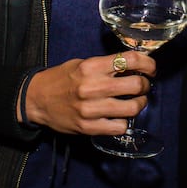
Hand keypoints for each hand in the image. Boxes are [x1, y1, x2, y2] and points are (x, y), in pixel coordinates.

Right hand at [21, 52, 155, 135]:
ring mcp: (90, 109)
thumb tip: (134, 66)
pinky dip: (124, 122)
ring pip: (131, 108)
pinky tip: (120, 117)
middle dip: (145, 85)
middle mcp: (92, 87)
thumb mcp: (81, 63)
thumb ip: (105, 65)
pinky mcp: (88, 127)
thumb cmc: (60, 79)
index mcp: (91, 66)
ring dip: (140, 104)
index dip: (147, 63)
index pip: (130, 60)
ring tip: (136, 102)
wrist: (35, 99)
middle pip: (135, 85)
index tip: (150, 68)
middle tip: (143, 86)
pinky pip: (119, 127)